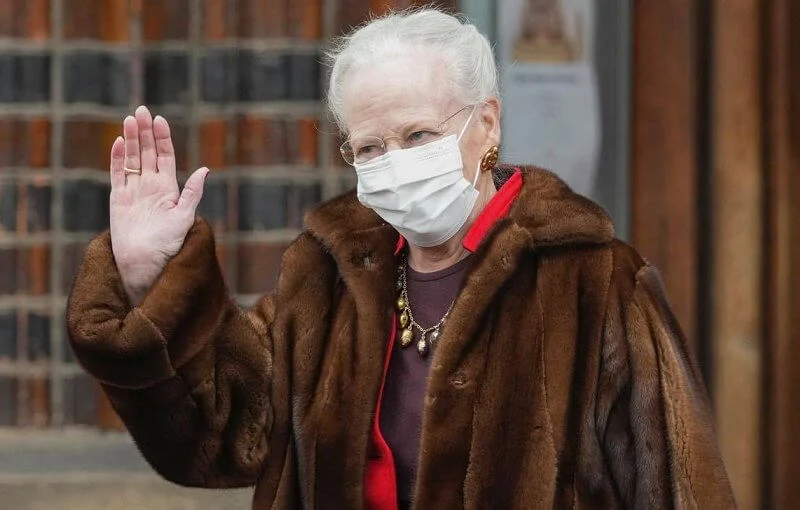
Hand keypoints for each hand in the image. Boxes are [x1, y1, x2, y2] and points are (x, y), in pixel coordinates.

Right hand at [109, 105, 208, 304]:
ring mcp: (133, 192)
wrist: (147, 264)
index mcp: (168, 189)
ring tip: (130, 119)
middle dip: (145, 132)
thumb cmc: (170, 245)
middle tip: (142, 110)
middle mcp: (150, 187)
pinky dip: (117, 159)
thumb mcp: (185, 217)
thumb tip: (205, 170)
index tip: (159, 120)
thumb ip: (192, 193)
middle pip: (148, 153)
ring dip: (131, 139)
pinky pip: (117, 174)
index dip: (163, 138)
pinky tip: (119, 142)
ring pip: (132, 159)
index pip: (165, 157)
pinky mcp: (118, 199)